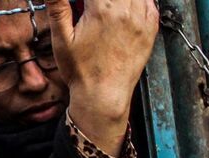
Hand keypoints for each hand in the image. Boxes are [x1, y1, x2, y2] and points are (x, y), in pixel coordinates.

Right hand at [44, 0, 158, 150]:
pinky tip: (126, 8)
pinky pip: (150, 3)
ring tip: (107, 8)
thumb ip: (58, 8)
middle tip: (93, 8)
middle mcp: (125, 11)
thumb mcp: (61, 39)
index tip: (82, 3)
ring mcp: (141, 20)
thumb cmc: (82, 72)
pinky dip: (139, 1)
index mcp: (101, 10)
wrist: (104, 97)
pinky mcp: (150, 30)